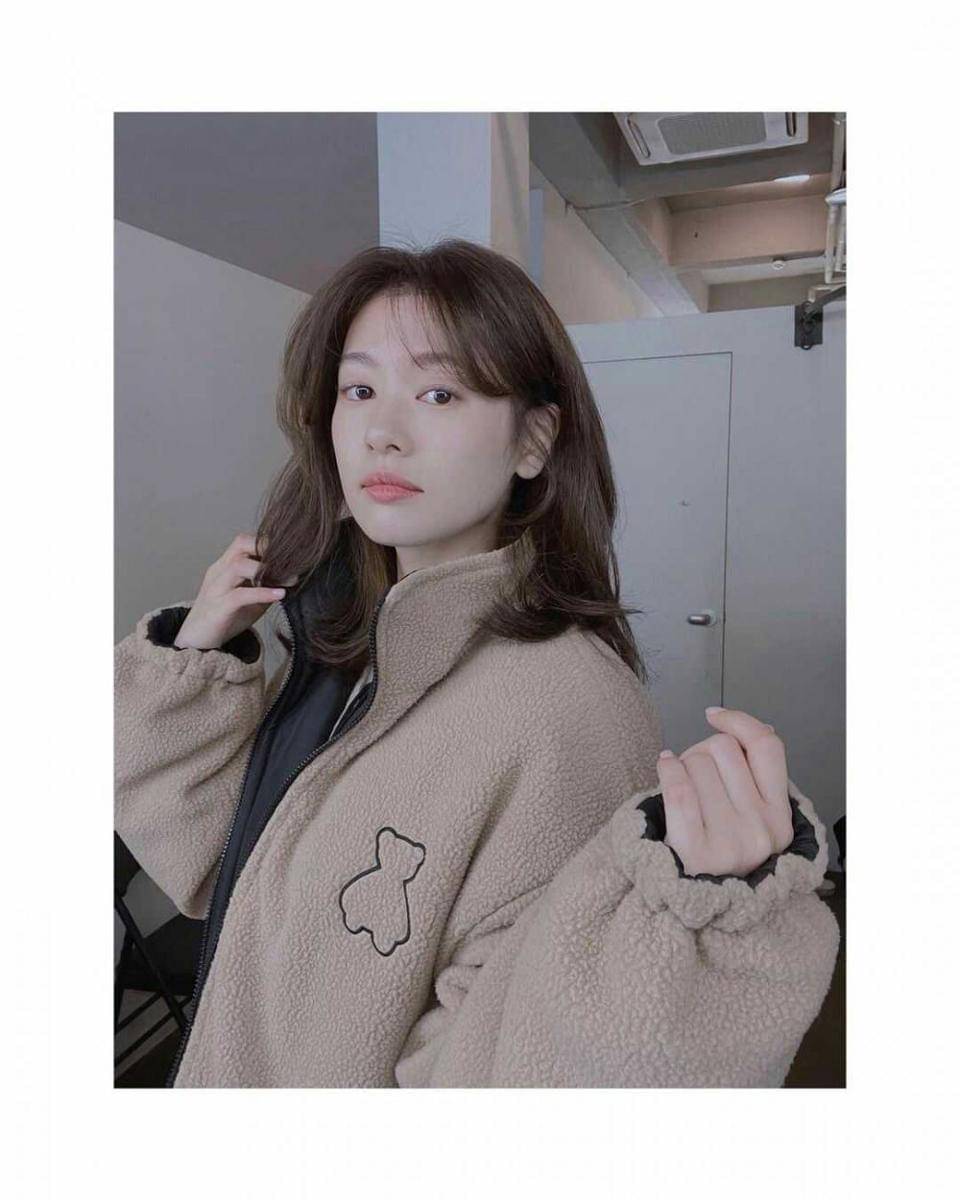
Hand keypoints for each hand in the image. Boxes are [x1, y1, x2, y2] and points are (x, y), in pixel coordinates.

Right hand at [174, 532, 298, 650]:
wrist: (196, 643)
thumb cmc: (225, 618)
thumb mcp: (251, 598)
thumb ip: (266, 586)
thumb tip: (294, 578)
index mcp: (225, 565)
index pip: (245, 541)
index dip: (268, 543)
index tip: (293, 553)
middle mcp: (219, 571)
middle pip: (241, 544)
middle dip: (269, 549)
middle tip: (293, 561)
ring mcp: (216, 588)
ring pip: (239, 566)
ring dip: (268, 570)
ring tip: (291, 579)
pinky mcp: (218, 608)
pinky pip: (240, 595)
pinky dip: (262, 593)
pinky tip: (280, 595)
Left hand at [654, 708, 793, 877]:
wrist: (689, 902)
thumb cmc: (717, 848)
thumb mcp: (750, 816)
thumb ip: (757, 774)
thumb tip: (761, 726)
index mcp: (780, 817)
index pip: (768, 747)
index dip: (739, 721)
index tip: (714, 716)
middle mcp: (762, 830)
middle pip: (723, 749)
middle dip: (701, 751)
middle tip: (693, 773)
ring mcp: (732, 842)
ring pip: (697, 763)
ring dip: (682, 766)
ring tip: (683, 788)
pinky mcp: (697, 851)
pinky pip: (679, 787)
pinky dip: (667, 769)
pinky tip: (665, 768)